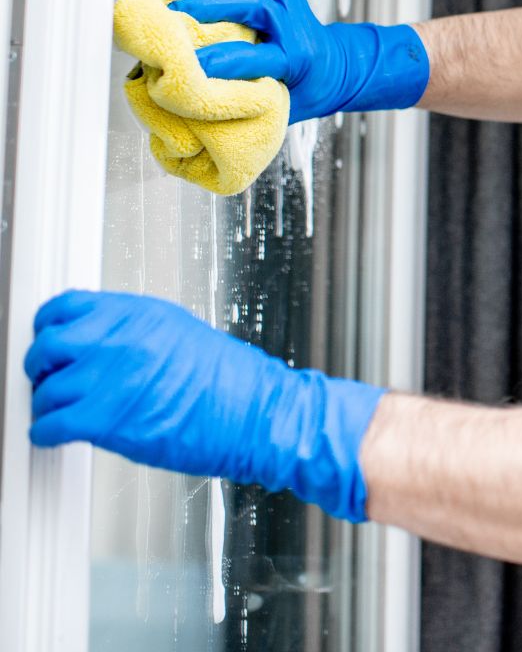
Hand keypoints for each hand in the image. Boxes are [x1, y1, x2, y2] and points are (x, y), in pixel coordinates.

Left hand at [26, 289, 384, 522]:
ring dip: (47, 406)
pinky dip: (46, 434)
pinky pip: (49, 425)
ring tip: (62, 414)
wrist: (256, 414)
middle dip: (43, 368)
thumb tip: (95, 343)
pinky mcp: (106, 418)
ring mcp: (111, 376)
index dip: (49, 327)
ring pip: (44, 390)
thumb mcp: (180, 335)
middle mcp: (121, 338)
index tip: (50, 341)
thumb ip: (132, 333)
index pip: (65, 306)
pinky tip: (60, 436)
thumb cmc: (230, 384)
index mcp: (140, 313)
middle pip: (47, 345)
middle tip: (50, 382)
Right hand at [168, 0, 428, 122]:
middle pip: (256, 4)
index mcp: (295, 62)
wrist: (334, 69)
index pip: (258, 57)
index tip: (187, 66)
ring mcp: (293, 1)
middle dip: (212, 6)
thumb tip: (188, 109)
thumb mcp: (276, 108)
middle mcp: (295, 27)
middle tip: (175, 15)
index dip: (221, 61)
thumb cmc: (300, 92)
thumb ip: (240, 105)